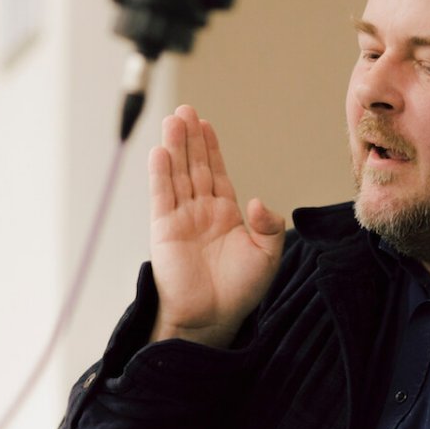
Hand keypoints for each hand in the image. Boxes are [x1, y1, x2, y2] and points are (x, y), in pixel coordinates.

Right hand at [148, 105, 284, 347]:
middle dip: (190, 138)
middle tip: (186, 110)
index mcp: (225, 213)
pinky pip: (162, 196)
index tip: (206, 124)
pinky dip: (161, 174)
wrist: (213, 318)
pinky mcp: (164, 230)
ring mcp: (181, 219)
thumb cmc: (241, 290)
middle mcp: (201, 211)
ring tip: (173, 120)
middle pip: (194, 166)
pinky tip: (160, 152)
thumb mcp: (267, 255)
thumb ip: (269, 226)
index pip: (216, 172)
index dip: (211, 148)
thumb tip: (258, 201)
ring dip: (175, 147)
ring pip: (177, 175)